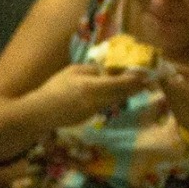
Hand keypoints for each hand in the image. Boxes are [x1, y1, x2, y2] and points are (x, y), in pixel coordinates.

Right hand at [32, 63, 153, 127]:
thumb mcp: (73, 71)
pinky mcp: (90, 117)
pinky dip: (112, 99)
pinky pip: (106, 105)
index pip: (121, 83)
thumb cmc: (54, 88)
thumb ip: (92, 70)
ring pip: (116, 100)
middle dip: (136, 87)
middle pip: (123, 94)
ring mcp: (94, 111)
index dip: (135, 79)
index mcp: (92, 87)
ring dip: (125, 93)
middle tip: (147, 80)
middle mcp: (97, 101)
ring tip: (134, 85)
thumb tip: (106, 70)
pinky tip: (113, 93)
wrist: (41, 112)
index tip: (146, 74)